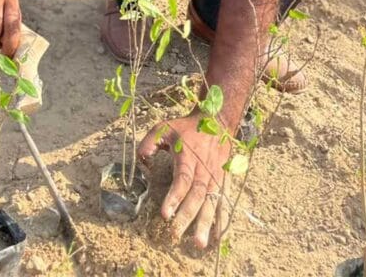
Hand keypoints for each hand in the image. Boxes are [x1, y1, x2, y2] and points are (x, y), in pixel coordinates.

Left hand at [138, 112, 231, 248]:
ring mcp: (215, 177)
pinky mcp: (223, 181)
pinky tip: (218, 236)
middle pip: (196, 196)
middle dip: (186, 217)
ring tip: (199, 243)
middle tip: (175, 235)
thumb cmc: (186, 127)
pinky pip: (223, 202)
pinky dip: (222, 220)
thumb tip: (141, 160)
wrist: (217, 121)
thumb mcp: (164, 127)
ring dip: (205, 224)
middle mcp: (204, 170)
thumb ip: (149, 142)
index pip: (182, 180)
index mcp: (188, 157)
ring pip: (211, 203)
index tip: (165, 214)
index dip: (174, 197)